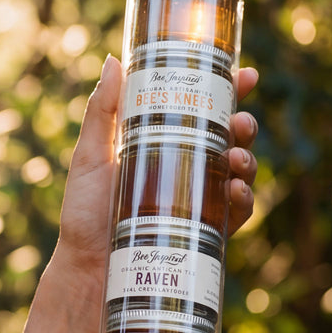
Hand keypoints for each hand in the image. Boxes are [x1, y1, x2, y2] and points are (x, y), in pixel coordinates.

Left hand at [57, 58, 259, 273]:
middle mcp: (184, 170)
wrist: (87, 272)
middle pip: (228, 138)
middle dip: (244, 124)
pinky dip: (245, 200)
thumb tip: (114, 60)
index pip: (201, 110)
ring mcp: (197, 202)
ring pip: (238, 172)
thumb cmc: (83, 215)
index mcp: (161, 143)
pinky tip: (236, 192)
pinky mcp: (203, 234)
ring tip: (237, 159)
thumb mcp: (89, 158)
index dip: (228, 90)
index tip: (246, 75)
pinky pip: (237, 214)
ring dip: (248, 159)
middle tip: (240, 122)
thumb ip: (101, 112)